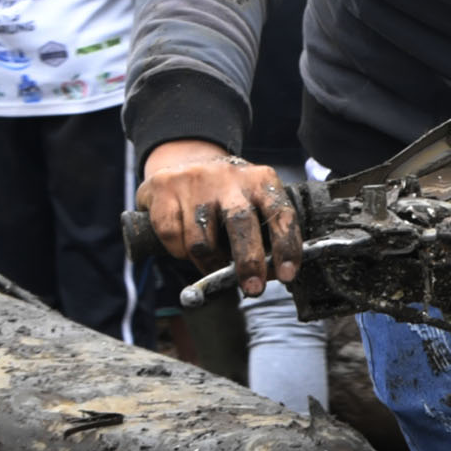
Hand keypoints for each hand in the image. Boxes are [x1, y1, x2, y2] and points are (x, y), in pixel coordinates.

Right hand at [138, 139, 298, 289]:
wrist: (183, 160)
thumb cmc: (226, 196)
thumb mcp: (251, 203)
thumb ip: (262, 235)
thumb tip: (269, 276)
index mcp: (260, 181)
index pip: (280, 213)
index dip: (286, 246)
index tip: (287, 274)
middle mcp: (229, 177)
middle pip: (241, 224)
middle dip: (249, 262)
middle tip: (253, 289)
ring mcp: (195, 181)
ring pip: (202, 241)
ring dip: (208, 264)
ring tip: (212, 264)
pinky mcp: (164, 188)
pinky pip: (173, 237)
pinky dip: (179, 252)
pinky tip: (185, 245)